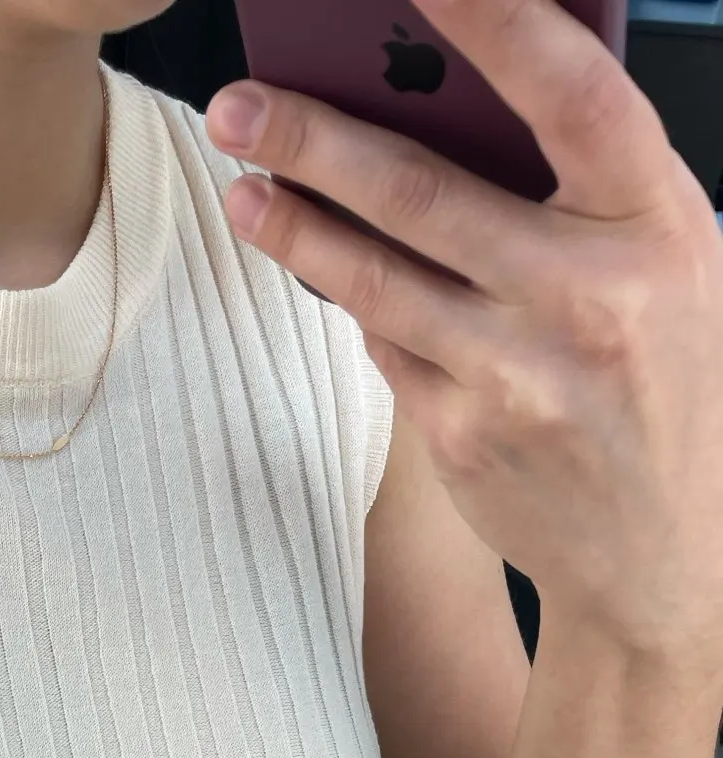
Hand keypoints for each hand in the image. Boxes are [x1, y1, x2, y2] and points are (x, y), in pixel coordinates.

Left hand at [206, 0, 722, 659]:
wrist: (664, 554)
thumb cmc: (663, 380)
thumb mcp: (665, 263)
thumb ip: (584, 186)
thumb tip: (453, 97)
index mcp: (660, 226)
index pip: (572, 92)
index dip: (493, 20)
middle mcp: (589, 299)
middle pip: (427, 194)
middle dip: (317, 138)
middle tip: (242, 101)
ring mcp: (518, 376)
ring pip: (377, 278)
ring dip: (295, 226)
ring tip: (242, 181)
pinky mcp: (463, 437)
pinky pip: (386, 346)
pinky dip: (350, 299)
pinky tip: (313, 260)